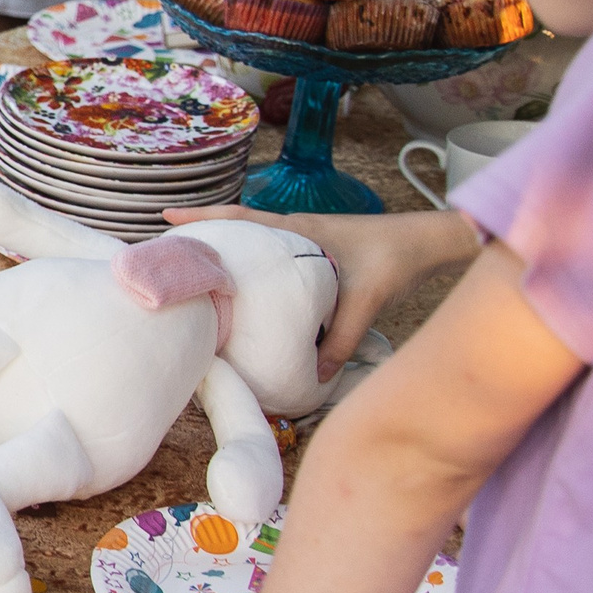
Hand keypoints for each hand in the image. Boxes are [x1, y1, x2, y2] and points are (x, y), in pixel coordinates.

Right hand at [162, 205, 482, 377]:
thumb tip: (315, 375)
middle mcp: (296, 228)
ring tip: (201, 264)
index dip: (202, 217)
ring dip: (228, 244)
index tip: (165, 217)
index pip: (240, 218)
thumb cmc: (394, 262)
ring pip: (256, 235)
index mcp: (298, 231)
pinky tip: (252, 280)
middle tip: (170, 246)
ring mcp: (306, 236)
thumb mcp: (366, 302)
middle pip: (238, 223)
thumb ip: (341, 340)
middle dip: (203, 231)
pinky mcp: (319, 247)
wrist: (428, 243)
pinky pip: (276, 250)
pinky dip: (256, 258)